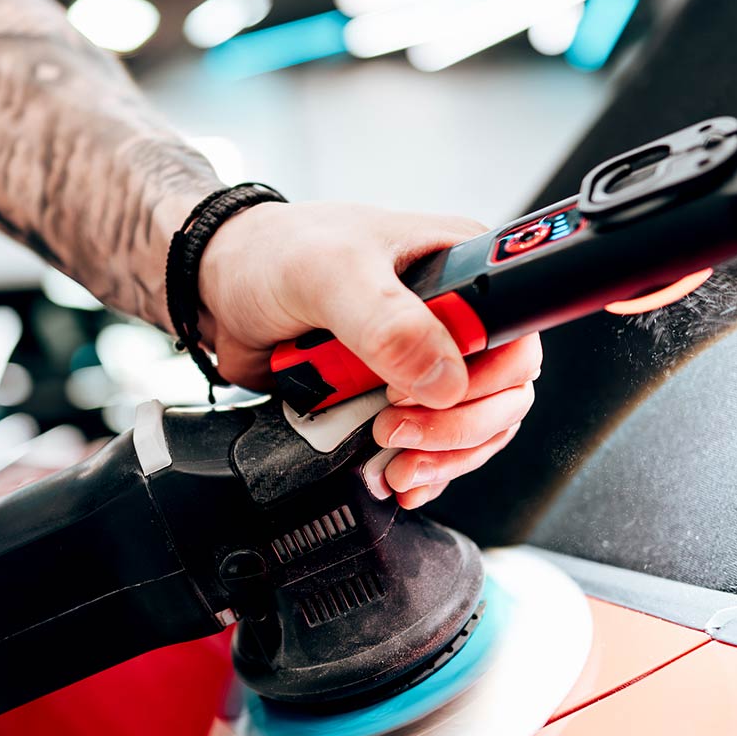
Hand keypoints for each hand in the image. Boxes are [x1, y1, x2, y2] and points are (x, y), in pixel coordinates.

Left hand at [197, 201, 539, 506]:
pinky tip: (395, 478)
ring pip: (476, 431)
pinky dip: (424, 473)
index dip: (488, 380)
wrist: (218, 291)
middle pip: (505, 395)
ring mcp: (431, 365)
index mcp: (465, 271)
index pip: (518, 338)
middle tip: (397, 433)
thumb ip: (389, 323)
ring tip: (395, 466)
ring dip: (442, 460)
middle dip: (459, 430)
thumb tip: (445, 379)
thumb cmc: (273, 256)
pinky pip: (440, 450)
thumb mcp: (331, 273)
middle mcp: (459, 320)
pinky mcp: (402, 402)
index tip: (427, 394)